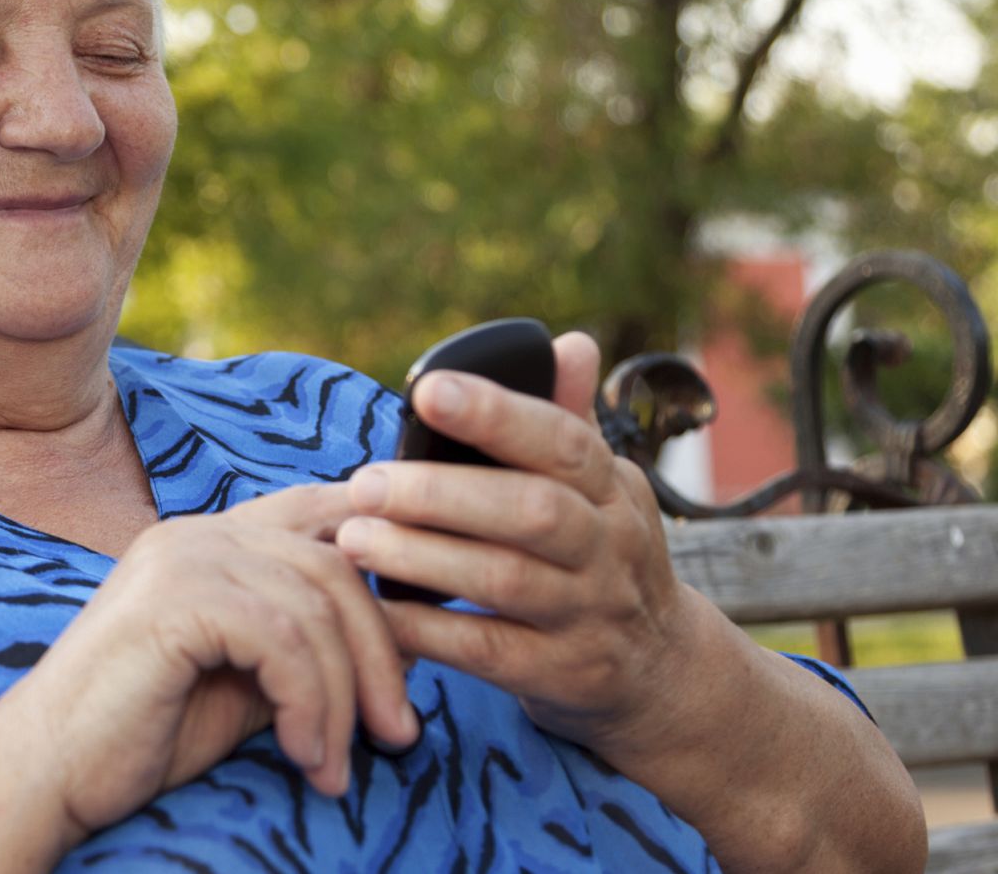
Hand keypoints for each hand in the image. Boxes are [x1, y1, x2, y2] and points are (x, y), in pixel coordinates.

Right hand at [0, 484, 419, 849]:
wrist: (44, 774)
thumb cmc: (142, 735)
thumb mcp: (246, 684)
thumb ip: (305, 649)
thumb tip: (398, 648)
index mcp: (212, 539)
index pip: (322, 512)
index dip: (384, 551)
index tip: (428, 622)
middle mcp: (199, 531)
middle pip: (336, 562)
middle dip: (381, 652)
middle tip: (399, 734)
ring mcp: (184, 557)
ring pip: (316, 605)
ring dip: (345, 697)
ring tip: (337, 767)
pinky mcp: (175, 599)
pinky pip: (283, 640)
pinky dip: (310, 704)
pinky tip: (303, 756)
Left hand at [334, 332, 699, 761]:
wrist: (661, 674)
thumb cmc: (601, 558)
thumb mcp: (603, 490)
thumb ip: (570, 419)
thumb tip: (569, 341)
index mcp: (613, 489)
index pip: (563, 441)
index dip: (496, 413)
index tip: (427, 390)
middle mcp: (611, 549)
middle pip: (531, 511)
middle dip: (441, 494)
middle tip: (364, 484)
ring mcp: (591, 615)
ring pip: (505, 580)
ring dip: (423, 557)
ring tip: (354, 538)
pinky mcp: (565, 674)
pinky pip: (489, 652)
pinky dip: (429, 631)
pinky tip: (378, 610)